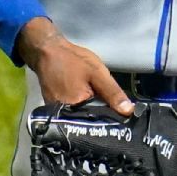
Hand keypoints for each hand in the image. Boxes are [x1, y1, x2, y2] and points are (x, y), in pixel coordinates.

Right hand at [14, 17, 133, 115]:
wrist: (47, 52)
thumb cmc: (73, 60)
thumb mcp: (97, 73)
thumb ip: (113, 93)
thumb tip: (128, 111)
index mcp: (77, 109)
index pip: (100, 123)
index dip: (112, 121)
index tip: (124, 121)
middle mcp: (65, 117)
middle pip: (89, 123)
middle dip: (102, 119)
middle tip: (114, 113)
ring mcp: (57, 114)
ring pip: (81, 119)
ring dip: (92, 115)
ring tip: (103, 108)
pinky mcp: (54, 109)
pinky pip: (72, 114)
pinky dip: (81, 109)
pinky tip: (88, 102)